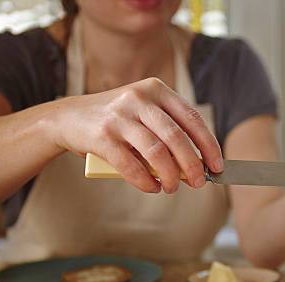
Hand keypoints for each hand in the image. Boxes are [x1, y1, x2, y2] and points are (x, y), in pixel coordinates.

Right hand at [48, 77, 222, 193]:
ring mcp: (119, 115)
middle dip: (192, 164)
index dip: (208, 144)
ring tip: (172, 188)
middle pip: (176, 136)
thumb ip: (168, 134)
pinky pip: (130, 164)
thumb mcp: (144, 116)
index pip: (191, 118)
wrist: (67, 118)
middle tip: (198, 183)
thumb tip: (195, 167)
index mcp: (156, 90)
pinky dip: (144, 180)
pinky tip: (152, 188)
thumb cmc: (116, 121)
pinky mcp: (101, 135)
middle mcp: (139, 98)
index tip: (217, 165)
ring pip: (156, 151)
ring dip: (169, 175)